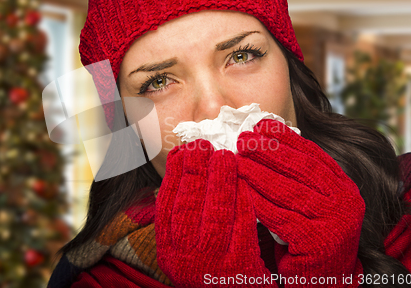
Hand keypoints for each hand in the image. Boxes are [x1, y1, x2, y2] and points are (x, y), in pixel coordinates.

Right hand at [155, 139, 275, 287]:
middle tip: (203, 146)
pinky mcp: (240, 264)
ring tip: (224, 156)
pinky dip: (242, 199)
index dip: (174, 174)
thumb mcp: (183, 246)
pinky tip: (244, 181)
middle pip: (189, 205)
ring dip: (220, 180)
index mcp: (168, 249)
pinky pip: (242, 225)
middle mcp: (185, 257)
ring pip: (216, 212)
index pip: (167, 204)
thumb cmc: (206, 265)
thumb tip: (181, 166)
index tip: (182, 151)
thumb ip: (180, 215)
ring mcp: (213, 262)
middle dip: (195, 170)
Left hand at [236, 119, 364, 286]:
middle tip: (243, 139)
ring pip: (290, 191)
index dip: (286, 137)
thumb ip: (297, 176)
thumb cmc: (309, 234)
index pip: (312, 154)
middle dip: (270, 151)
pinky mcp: (319, 243)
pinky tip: (242, 191)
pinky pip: (282, 218)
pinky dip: (260, 203)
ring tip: (236, 161)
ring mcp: (335, 222)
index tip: (261, 124)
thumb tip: (265, 141)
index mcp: (343, 186)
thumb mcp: (311, 201)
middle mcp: (345, 201)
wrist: (324, 279)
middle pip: (302, 168)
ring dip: (259, 174)